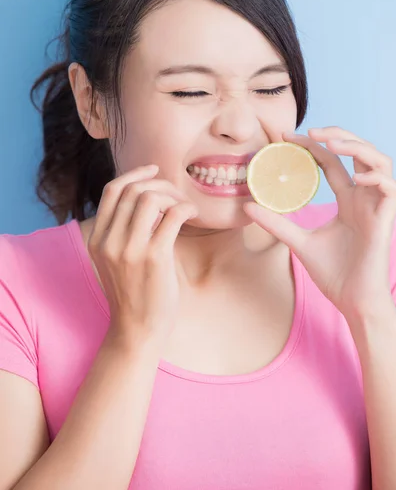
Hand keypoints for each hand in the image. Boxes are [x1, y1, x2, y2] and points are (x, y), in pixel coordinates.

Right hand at [87, 164, 197, 344]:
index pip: (112, 191)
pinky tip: (193, 215)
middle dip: (160, 184)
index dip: (134, 174)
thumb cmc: (133, 293)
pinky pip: (172, 215)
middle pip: (133, 190)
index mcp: (97, 238)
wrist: (137, 330)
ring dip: (173, 196)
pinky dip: (186, 208)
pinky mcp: (153, 258)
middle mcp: (108, 240)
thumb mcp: (114, 260)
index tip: (154, 170)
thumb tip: (145, 199)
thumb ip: (121, 231)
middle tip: (177, 195)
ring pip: (150, 198)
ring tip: (185, 208)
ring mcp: (129, 249)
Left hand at [243, 126, 395, 320]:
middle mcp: (363, 197)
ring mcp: (376, 206)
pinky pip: (391, 189)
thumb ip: (277, 223)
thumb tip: (247, 207)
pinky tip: (357, 177)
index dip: (313, 145)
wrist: (352, 301)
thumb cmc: (333, 274)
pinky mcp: (385, 220)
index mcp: (347, 199)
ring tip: (332, 144)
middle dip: (338, 134)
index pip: (332, 161)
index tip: (287, 137)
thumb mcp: (298, 241)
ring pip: (379, 161)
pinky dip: (377, 177)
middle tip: (311, 131)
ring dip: (358, 147)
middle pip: (359, 151)